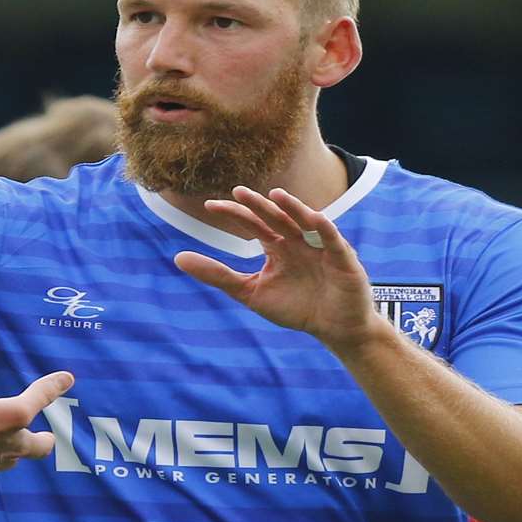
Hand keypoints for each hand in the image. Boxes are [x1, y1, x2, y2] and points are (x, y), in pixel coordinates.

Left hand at [172, 187, 384, 354]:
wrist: (335, 329)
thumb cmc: (296, 308)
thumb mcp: (251, 292)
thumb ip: (217, 275)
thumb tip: (177, 258)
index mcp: (277, 246)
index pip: (253, 223)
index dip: (234, 214)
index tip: (209, 206)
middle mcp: (298, 241)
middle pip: (276, 218)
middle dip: (258, 205)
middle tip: (238, 192)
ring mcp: (321, 247)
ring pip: (305, 221)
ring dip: (293, 208)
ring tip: (276, 195)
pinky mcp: (343, 259)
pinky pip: (333, 240)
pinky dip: (325, 228)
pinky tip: (314, 218)